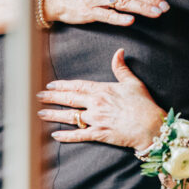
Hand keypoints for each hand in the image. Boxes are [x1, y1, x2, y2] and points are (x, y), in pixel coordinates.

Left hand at [36, 49, 164, 149]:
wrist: (151, 126)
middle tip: (38, 96)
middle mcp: (95, 104)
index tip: (50, 85)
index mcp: (102, 90)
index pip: (76, 86)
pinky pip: (79, 135)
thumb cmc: (144, 104)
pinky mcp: (99, 134)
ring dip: (53, 114)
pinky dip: (66, 136)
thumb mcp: (133, 83)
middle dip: (51, 97)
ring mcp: (96, 119)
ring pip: (70, 116)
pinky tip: (55, 134)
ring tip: (40, 113)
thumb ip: (121, 68)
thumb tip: (118, 52)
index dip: (61, 86)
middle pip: (68, 99)